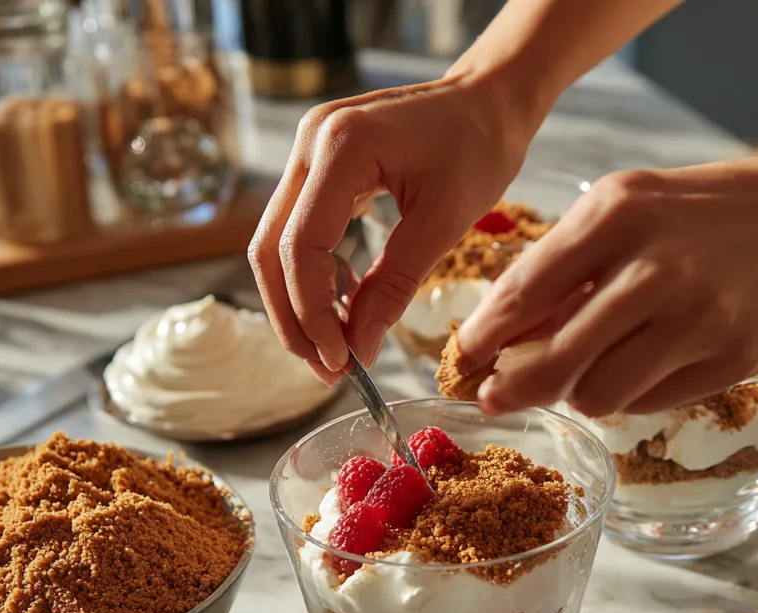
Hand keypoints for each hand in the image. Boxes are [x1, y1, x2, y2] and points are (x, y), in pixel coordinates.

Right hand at [249, 74, 531, 383]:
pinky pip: (299, 233)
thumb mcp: (444, 222)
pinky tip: (345, 307)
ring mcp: (307, 153)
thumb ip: (394, 285)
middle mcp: (309, 144)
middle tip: (328, 369)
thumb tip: (360, 347)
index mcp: (340, 148)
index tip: (343, 361)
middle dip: (295, 319)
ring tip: (336, 350)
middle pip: (271, 251)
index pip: (301, 248)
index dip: (313, 314)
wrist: (487, 99)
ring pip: (276, 246)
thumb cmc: (478, 146)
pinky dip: (315, 278)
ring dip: (299, 304)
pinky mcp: (318, 169)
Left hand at [456, 153, 757, 415]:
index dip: (484, 337)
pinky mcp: (730, 359)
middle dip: (513, 387)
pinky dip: (627, 396)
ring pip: (597, 395)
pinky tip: (638, 367)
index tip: (462, 360)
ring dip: (577, 393)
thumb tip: (501, 331)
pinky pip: (647, 403)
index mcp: (620, 213)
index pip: (526, 291)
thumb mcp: (630, 206)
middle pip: (555, 360)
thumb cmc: (708, 212)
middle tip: (495, 397)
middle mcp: (657, 267)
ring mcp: (698, 318)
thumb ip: (565, 263)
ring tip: (585, 371)